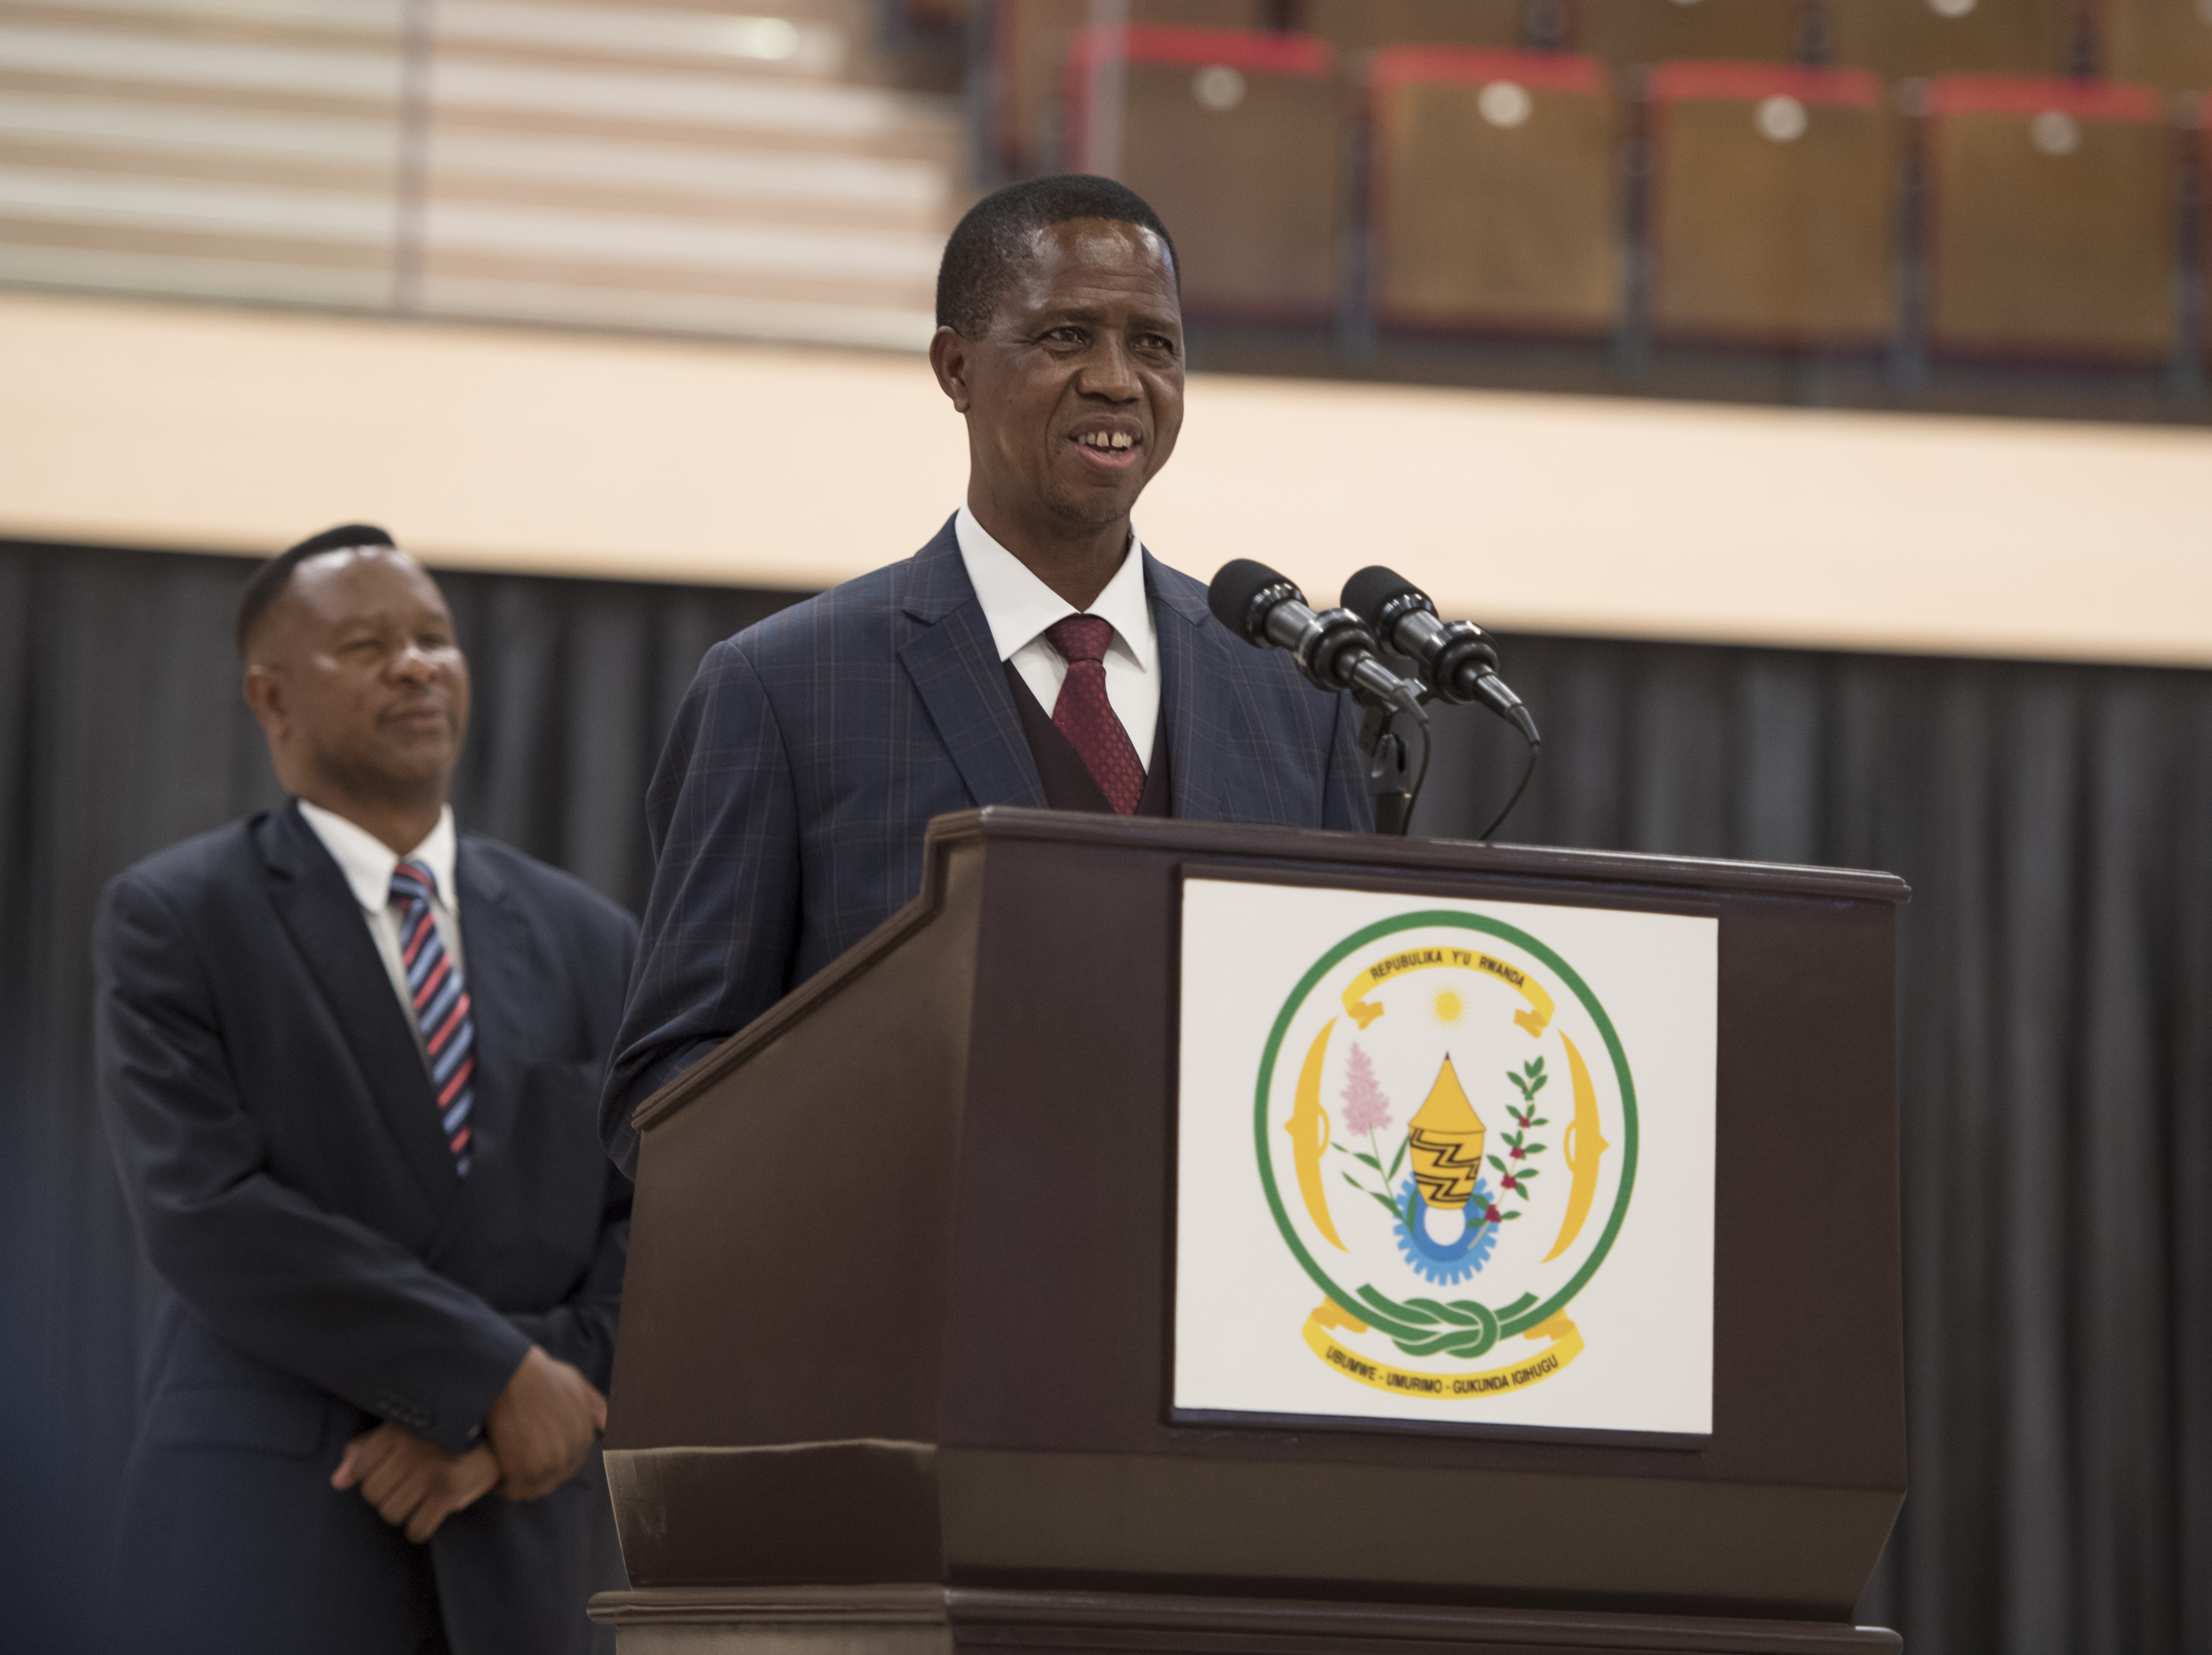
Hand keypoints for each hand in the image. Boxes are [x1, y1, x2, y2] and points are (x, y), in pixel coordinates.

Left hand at [332, 1424, 500, 1541]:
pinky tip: (429, 1512)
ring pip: (391, 1513)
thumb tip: (337, 1482)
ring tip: (418, 1497)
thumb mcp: (405, 1429)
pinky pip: (416, 1529)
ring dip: (403, 1511)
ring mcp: (430, 1472)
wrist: (499, 1436)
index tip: (391, 1469)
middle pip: (373, 1494)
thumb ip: (368, 1450)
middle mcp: (411, 1450)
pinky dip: (420, 1527)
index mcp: (398, 1429)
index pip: (361, 1467)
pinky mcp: (448, 1493)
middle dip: (387, 1495)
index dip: (371, 1475)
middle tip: (407, 1485)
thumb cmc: (445, 1434)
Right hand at [483, 1345, 605, 1500]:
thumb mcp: (578, 1384)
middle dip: (537, 1473)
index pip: (570, 1463)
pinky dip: (504, 1486)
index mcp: (585, 1437)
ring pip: (534, 1488)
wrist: (513, 1374)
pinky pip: (514, 1491)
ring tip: (504, 1470)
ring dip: (520, 1483)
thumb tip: (608, 1426)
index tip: (533, 1453)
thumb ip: (595, 1407)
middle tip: (516, 1462)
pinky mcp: (523, 1472)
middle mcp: (571, 1454)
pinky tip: (497, 1475)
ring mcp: (548, 1465)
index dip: (549, 1459)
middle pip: (553, 1478)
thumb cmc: (542, 1375)